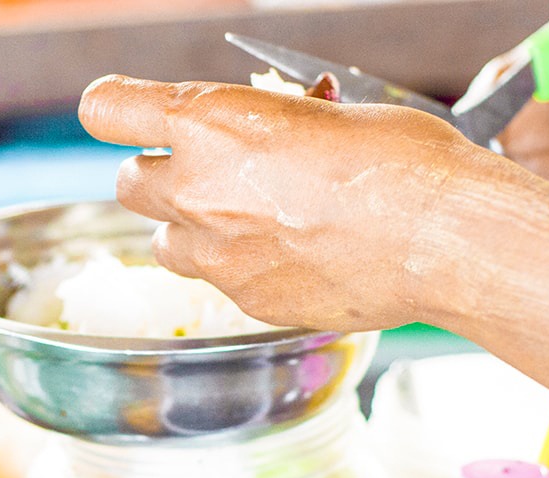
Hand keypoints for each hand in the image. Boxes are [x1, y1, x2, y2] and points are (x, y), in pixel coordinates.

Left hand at [77, 76, 510, 331]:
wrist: (442, 239)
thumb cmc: (400, 160)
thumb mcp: (322, 114)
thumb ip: (262, 125)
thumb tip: (256, 132)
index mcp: (212, 123)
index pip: (107, 109)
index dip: (113, 107)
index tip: (126, 111)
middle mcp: (197, 190)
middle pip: (127, 182)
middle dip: (158, 173)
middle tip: (203, 171)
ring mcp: (216, 253)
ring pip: (162, 243)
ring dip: (188, 228)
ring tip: (246, 219)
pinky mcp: (243, 299)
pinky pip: (215, 280)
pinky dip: (237, 267)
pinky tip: (290, 255)